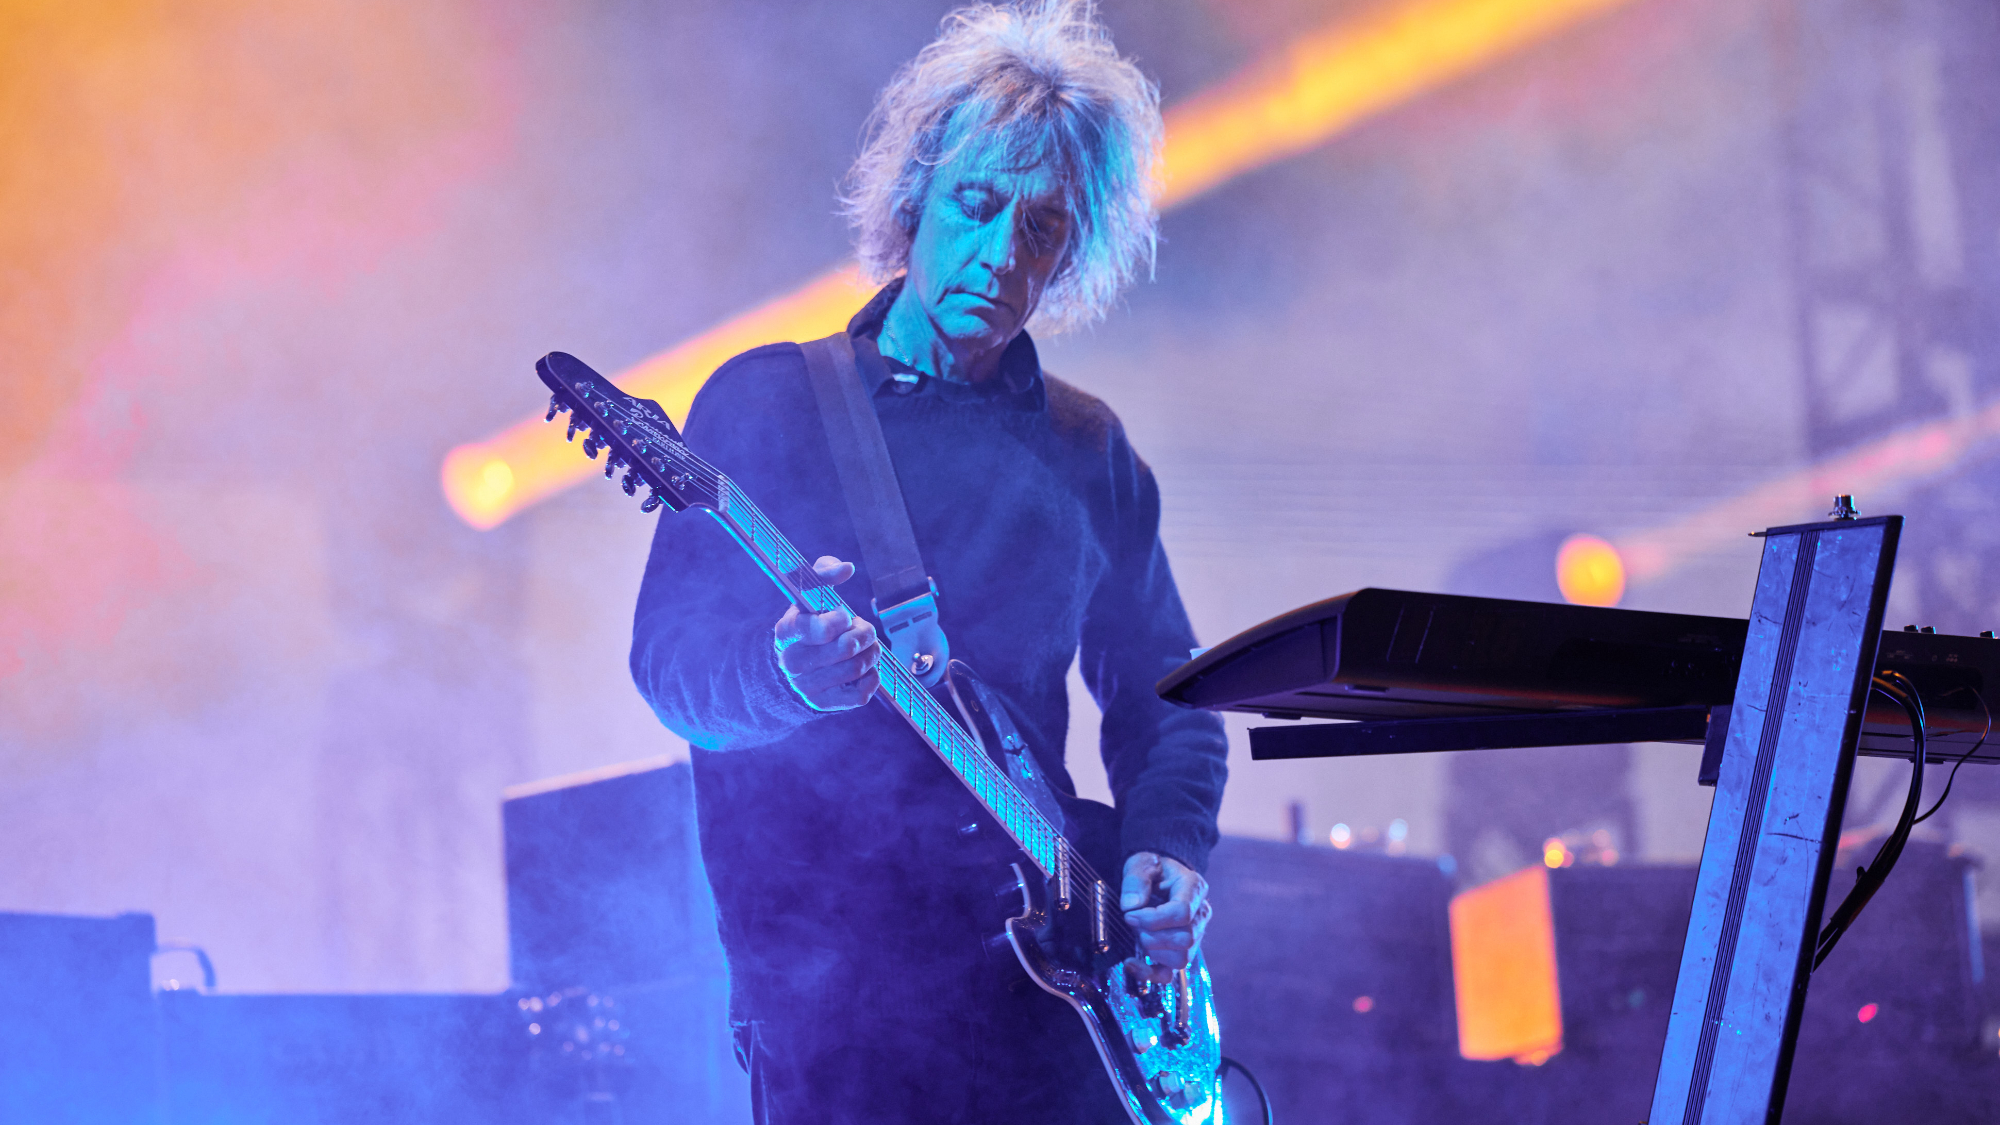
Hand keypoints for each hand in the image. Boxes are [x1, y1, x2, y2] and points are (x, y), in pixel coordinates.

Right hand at [773, 556, 880, 711]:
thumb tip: (846, 568)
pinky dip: (871, 677)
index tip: (844, 616)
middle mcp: (792, 662)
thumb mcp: (809, 592)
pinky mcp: (823, 703)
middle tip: (864, 629)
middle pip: (846, 648)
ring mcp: (806, 686)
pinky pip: (860, 695)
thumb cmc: (808, 621)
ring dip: (871, 653)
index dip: (841, 620)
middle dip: (864, 633)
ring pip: (856, 668)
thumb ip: (824, 572)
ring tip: (867, 645)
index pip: (820, 629)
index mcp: (786, 632)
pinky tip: (865, 667)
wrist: (794, 662)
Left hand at [1120, 851, 1211, 983]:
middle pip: (1185, 939)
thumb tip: (1132, 906)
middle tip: (1134, 923)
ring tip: (1140, 934)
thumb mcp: (1142, 863)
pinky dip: (1149, 974)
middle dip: (1153, 935)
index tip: (1129, 915)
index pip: (1183, 913)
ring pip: (1181, 958)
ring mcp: (1194, 936)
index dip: (1153, 919)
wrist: (1158, 876)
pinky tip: (1131, 964)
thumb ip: (1136, 880)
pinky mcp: (1180, 952)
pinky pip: (1170, 974)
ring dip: (1153, 950)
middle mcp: (1200, 914)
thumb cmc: (1152, 869)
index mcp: (1194, 888)